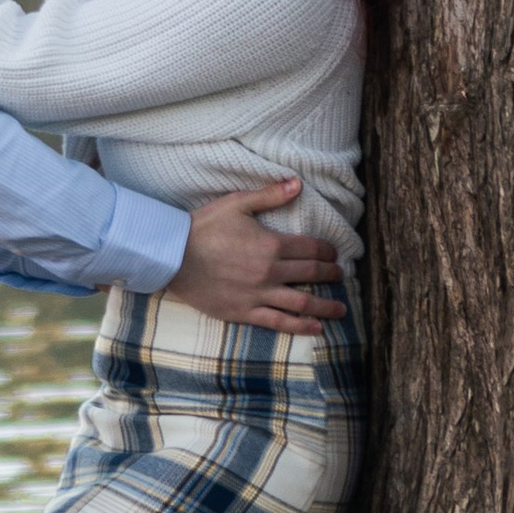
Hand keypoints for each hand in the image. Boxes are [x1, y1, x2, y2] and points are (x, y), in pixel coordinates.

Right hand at [175, 181, 347, 331]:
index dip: (327, 252)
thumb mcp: (237, 204)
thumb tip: (298, 184)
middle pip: (311, 274)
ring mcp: (258, 295)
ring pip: (302, 302)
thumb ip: (269, 195)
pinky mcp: (244, 312)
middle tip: (341, 276)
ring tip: (340, 310)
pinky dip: (300, 326)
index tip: (334, 255)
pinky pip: (278, 322)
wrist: (172, 257)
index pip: (311, 249)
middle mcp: (270, 272)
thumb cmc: (203, 227)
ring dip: (326, 307)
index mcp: (271, 244)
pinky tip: (316, 328)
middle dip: (331, 275)